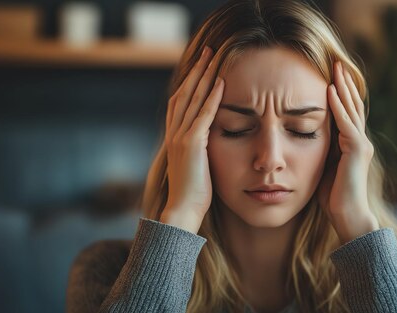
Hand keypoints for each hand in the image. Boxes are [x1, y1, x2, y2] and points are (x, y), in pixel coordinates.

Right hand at [160, 46, 223, 232]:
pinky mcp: (192, 144)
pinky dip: (212, 97)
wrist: (182, 210)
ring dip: (205, 76)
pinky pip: (203, 115)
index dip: (190, 80)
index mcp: (174, 136)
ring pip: (193, 98)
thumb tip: (208, 140)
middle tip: (208, 50)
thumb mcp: (194, 165)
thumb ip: (198, 148)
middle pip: (185, 92)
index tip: (201, 65)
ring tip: (215, 57)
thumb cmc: (193, 193)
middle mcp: (174, 132)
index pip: (181, 100)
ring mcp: (181, 137)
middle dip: (197, 70)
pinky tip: (221, 83)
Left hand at [321, 61, 378, 243]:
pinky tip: (330, 91)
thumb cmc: (333, 197)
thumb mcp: (322, 167)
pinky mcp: (357, 151)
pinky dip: (338, 106)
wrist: (348, 217)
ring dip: (343, 87)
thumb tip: (303, 139)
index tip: (330, 75)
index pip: (347, 112)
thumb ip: (320, 151)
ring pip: (352, 109)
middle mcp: (360, 141)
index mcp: (352, 144)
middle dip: (343, 83)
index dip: (340, 93)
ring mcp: (361, 144)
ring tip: (335, 68)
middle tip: (336, 62)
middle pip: (352, 105)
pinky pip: (346, 124)